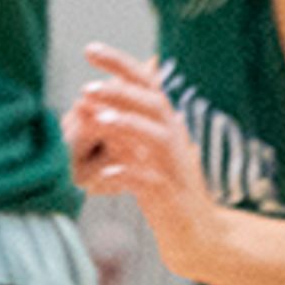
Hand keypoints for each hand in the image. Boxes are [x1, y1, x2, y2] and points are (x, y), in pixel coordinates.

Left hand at [64, 45, 228, 284]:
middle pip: (153, 103)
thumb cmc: (165, 189)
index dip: (119, 62)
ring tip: (97, 118)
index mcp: (166, 122)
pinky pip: (151, 181)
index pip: (146, 82)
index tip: (89, 48)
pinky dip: (128, 174)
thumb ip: (119, 126)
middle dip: (119, 91)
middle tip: (85, 86)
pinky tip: (105, 174)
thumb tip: (87, 99)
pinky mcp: (172, 198)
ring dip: (127, 124)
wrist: (199, 236)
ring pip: (156, 137)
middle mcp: (174, 139)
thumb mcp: (141, 151)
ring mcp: (175, 168)